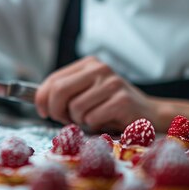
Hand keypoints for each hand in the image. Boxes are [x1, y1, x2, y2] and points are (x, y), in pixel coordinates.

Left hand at [35, 56, 159, 130]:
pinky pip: (92, 118)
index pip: (54, 79)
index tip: (42, 110)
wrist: (148, 114)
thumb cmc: (112, 106)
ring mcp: (112, 83)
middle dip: (55, 110)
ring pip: (75, 108)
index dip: (42, 97)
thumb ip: (66, 93)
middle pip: (60, 90)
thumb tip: (40, 101)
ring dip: (79, 121)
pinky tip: (105, 121)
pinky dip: (94, 125)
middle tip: (63, 119)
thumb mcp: (87, 93)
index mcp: (88, 64)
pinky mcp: (122, 100)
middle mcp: (100, 69)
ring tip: (91, 118)